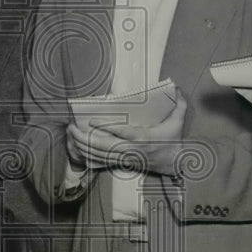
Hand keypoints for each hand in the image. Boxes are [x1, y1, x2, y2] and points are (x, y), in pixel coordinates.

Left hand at [67, 91, 188, 175]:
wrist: (173, 163)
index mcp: (143, 137)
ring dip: (84, 147)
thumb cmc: (173, 141)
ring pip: (101, 155)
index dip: (107, 127)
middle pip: (105, 146)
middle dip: (86, 139)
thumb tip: (178, 87)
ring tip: (72, 136)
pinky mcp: (123, 163)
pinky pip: (103, 162)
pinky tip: (79, 151)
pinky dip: (90, 157)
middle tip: (73, 128)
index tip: (92, 121)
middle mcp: (132, 149)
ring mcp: (126, 157)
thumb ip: (179, 104)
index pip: (123, 132)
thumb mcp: (177, 121)